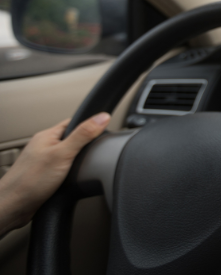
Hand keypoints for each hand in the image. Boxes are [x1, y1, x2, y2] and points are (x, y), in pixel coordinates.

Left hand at [0, 113, 110, 236]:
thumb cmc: (30, 182)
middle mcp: (44, 147)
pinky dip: (72, 173)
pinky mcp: (45, 177)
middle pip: (73, 139)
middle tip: (96, 151)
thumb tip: (102, 116)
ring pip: (69, 155)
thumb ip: (83, 135)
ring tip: (85, 166)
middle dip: (87, 145)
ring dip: (79, 161)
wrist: (12, 208)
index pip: (75, 122)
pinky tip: (74, 179)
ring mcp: (44, 162)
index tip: (104, 130)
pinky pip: (64, 169)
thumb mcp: (63, 154)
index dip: (91, 124)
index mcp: (47, 136)